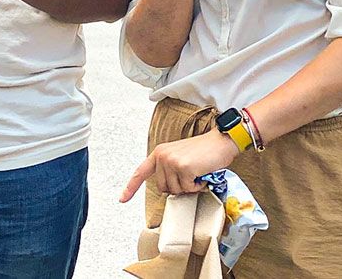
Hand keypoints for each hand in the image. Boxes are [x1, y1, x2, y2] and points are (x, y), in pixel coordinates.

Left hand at [120, 129, 238, 202]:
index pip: (141, 172)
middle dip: (178, 186)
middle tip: (190, 174)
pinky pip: (188, 189)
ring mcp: (171, 161)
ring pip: (176, 191)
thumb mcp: (179, 157)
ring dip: (189, 186)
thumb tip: (167, 190)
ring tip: (196, 172)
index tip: (122, 199)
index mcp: (159, 153)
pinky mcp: (183, 167)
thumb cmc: (203, 152)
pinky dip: (197, 186)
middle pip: (163, 188)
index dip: (131, 187)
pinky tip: (202, 173)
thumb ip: (169, 170)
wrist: (220, 142)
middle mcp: (162, 156)